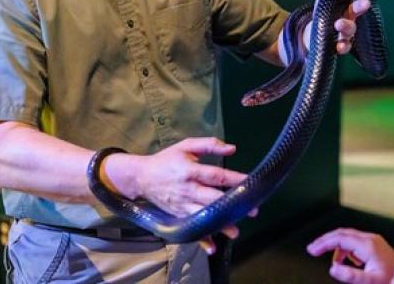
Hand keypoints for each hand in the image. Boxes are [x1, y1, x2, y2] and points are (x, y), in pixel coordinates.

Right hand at [104, 137, 248, 252]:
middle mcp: (187, 190)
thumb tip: (232, 149)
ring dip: (219, 225)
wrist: (141, 177)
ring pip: (203, 216)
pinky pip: (191, 228)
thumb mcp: (186, 146)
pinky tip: (211, 247)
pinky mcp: (178, 216)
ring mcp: (182, 205)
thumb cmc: (167, 160)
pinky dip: (201, 239)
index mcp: (190, 171)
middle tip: (252, 210)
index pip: (216, 176)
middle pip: (212, 199)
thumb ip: (209, 145)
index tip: (250, 182)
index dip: (234, 179)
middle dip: (231, 205)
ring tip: (235, 231)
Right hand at [307, 228, 393, 282]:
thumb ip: (350, 275)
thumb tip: (332, 268)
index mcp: (368, 245)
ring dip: (334, 244)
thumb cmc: (393, 280)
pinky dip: (344, 249)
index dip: (323, 243)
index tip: (311, 250)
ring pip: (348, 237)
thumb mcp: (370, 282)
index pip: (339, 238)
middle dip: (325, 240)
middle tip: (312, 248)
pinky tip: (342, 260)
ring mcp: (374, 241)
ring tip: (325, 256)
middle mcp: (370, 239)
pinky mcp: (375, 246)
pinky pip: (355, 242)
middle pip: (342, 233)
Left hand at [315, 0, 370, 54]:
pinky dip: (341, 47)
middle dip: (349, 21)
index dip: (360, 5)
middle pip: (352, 24)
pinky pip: (342, 49)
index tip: (365, 3)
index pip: (356, 8)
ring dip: (344, 33)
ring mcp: (343, 38)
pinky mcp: (335, 48)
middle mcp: (348, 25)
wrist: (312, 34)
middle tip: (342, 20)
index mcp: (348, 11)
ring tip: (337, 27)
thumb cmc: (323, 13)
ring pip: (348, 37)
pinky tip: (337, 46)